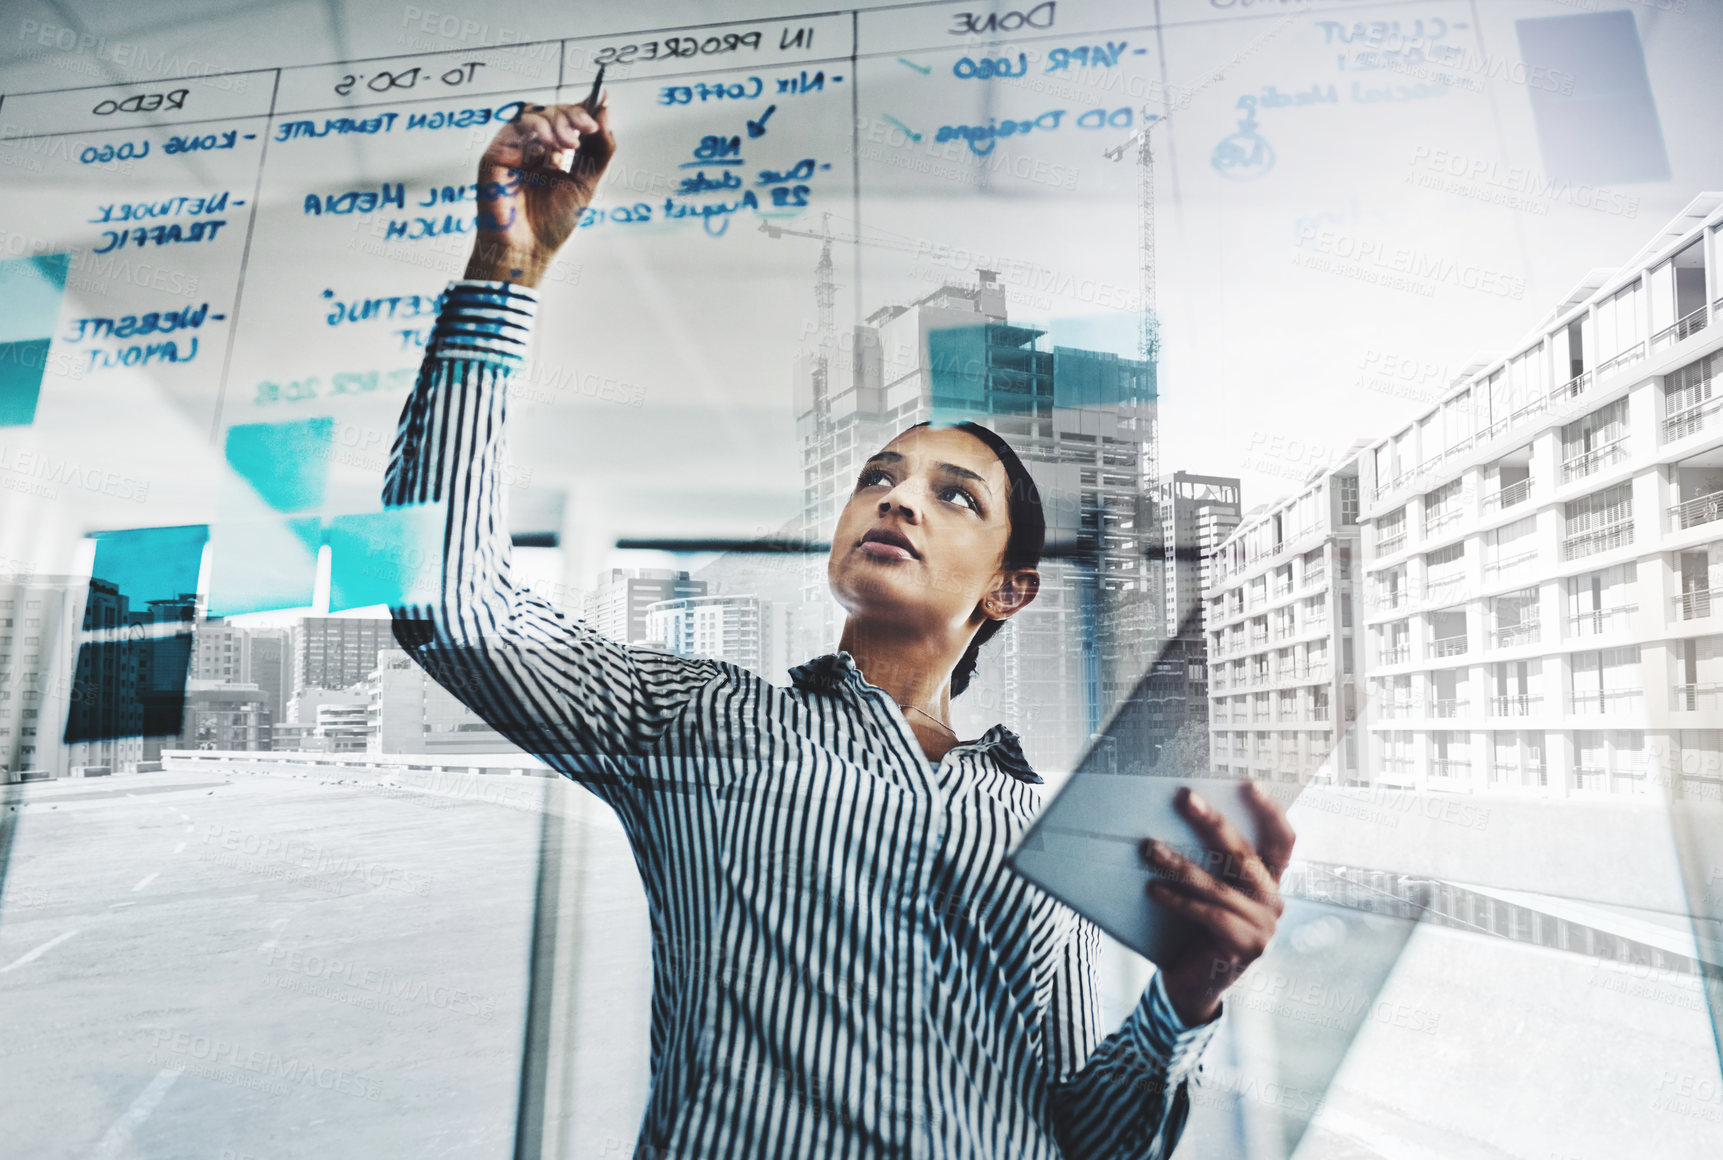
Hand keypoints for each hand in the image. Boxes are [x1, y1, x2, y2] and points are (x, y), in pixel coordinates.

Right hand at [463, 97, 615, 286]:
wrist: (528, 250)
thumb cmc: (552, 224)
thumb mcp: (586, 183)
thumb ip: (599, 149)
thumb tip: (606, 108)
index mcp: (552, 154)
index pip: (568, 119)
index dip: (584, 108)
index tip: (602, 99)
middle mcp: (531, 148)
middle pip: (551, 112)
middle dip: (572, 114)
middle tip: (588, 127)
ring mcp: (513, 149)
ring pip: (533, 114)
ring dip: (556, 121)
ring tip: (570, 143)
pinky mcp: (496, 154)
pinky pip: (514, 127)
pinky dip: (536, 129)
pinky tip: (551, 144)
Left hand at [1138, 782, 1295, 1025]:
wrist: (1190, 984)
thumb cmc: (1193, 926)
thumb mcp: (1207, 889)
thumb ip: (1209, 861)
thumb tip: (1180, 812)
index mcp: (1268, 880)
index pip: (1282, 840)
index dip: (1270, 811)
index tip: (1247, 783)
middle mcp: (1273, 901)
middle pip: (1244, 854)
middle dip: (1213, 823)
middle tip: (1185, 798)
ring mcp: (1263, 928)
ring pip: (1219, 885)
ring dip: (1180, 863)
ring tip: (1149, 847)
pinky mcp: (1246, 949)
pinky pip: (1209, 915)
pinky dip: (1178, 900)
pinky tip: (1154, 889)